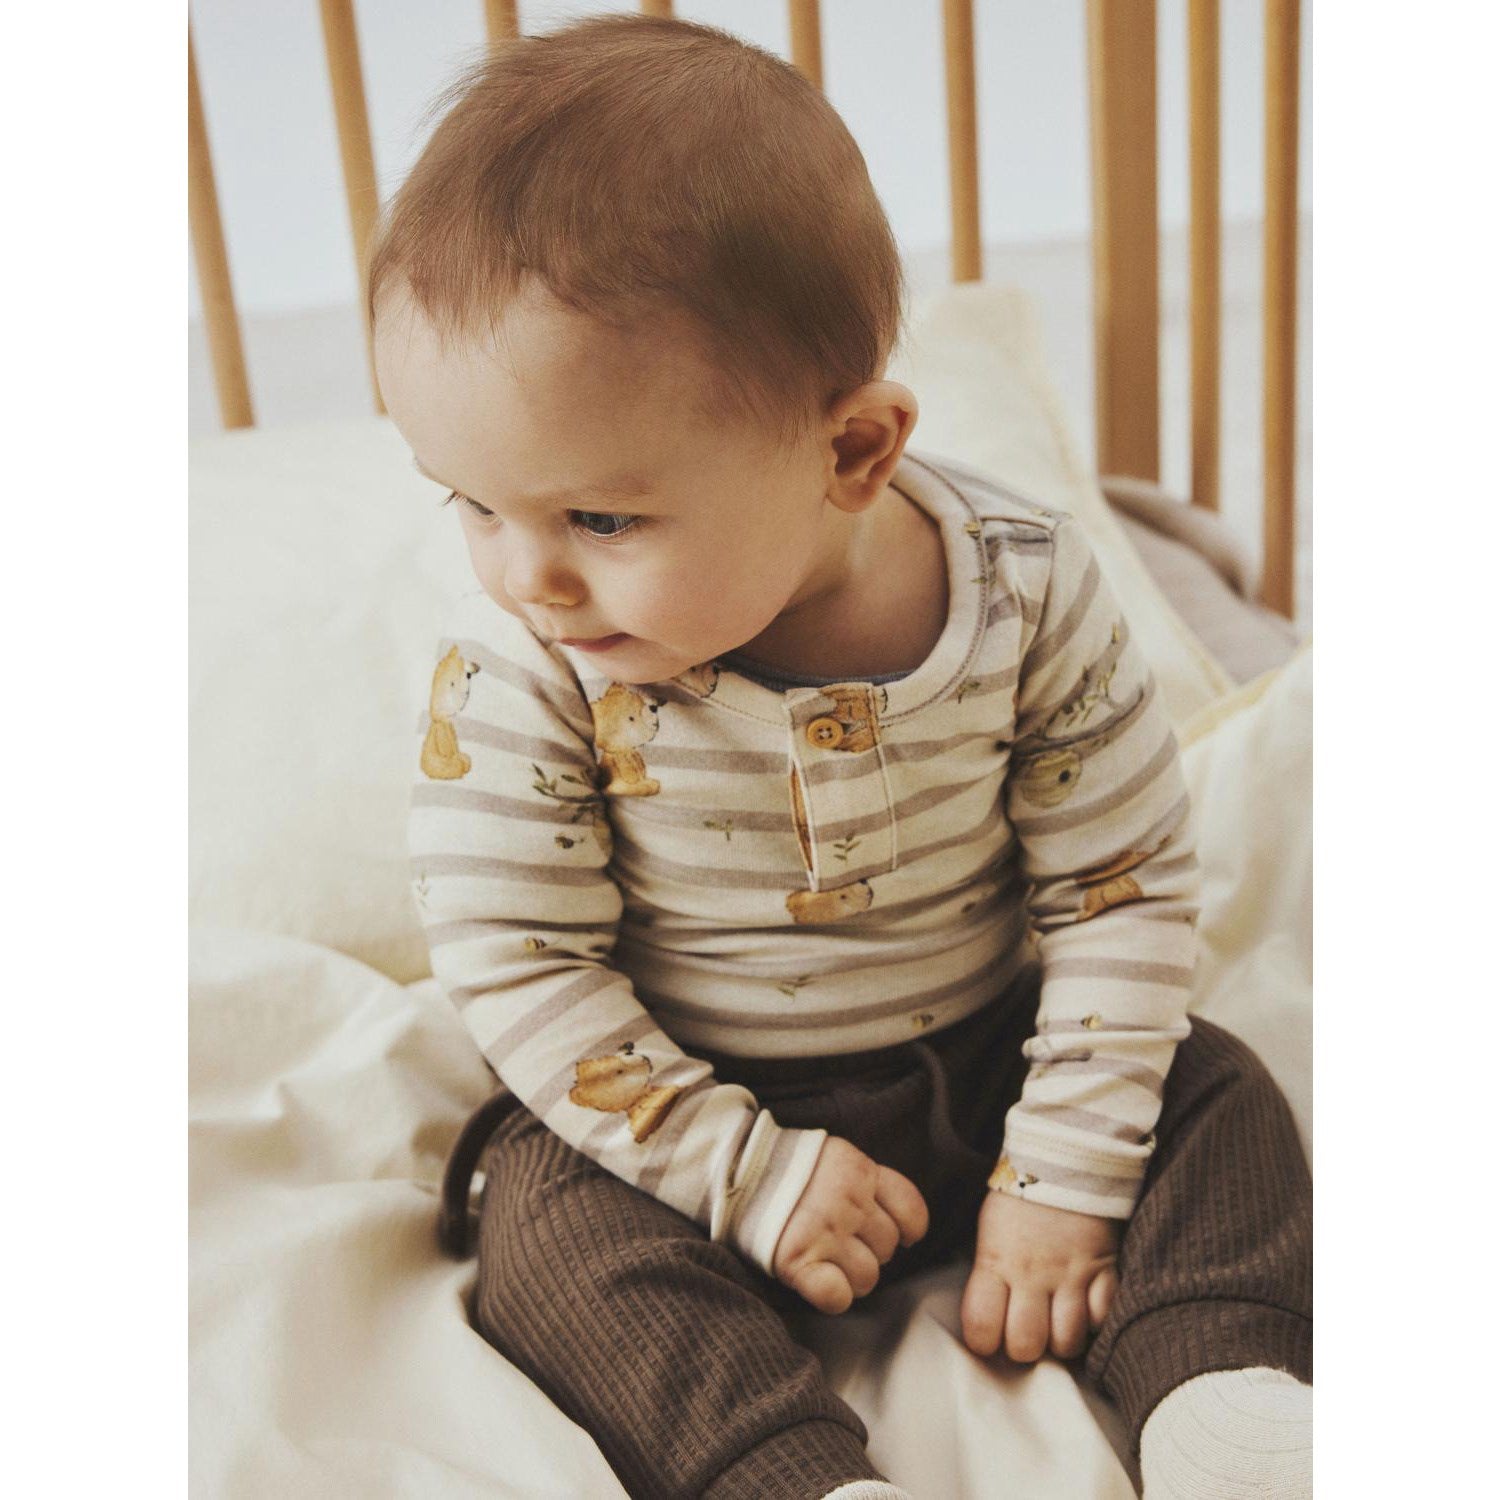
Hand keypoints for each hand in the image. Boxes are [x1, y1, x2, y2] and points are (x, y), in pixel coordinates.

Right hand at [772, 1136, 928, 1314]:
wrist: (734, 1166)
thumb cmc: (787, 1167)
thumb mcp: (834, 1156)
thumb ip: (864, 1180)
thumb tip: (896, 1221)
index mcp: (860, 1171)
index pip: (912, 1211)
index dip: (907, 1229)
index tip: (894, 1233)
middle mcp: (848, 1201)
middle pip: (888, 1249)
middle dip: (870, 1251)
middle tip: (843, 1244)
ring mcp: (824, 1230)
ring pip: (868, 1277)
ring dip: (852, 1276)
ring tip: (828, 1262)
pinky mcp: (798, 1259)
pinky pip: (837, 1296)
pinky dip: (834, 1296)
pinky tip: (820, 1282)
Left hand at [960, 1189, 1120, 1360]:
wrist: (1064, 1161)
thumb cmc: (1018, 1200)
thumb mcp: (989, 1234)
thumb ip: (989, 1275)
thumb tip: (986, 1319)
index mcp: (996, 1263)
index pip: (981, 1327)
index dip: (984, 1342)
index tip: (989, 1336)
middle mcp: (1031, 1275)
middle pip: (1026, 1345)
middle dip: (1025, 1349)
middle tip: (1029, 1332)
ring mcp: (1070, 1275)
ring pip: (1067, 1341)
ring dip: (1062, 1340)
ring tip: (1058, 1324)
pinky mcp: (1104, 1270)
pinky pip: (1103, 1317)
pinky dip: (1096, 1321)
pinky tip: (1087, 1308)